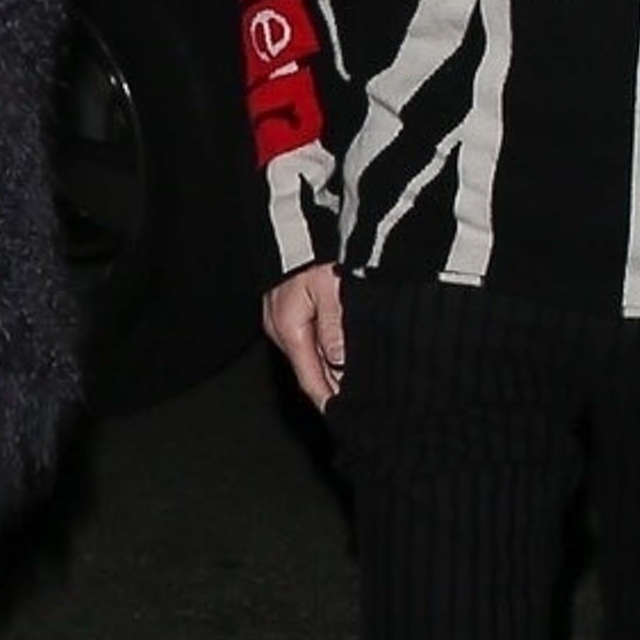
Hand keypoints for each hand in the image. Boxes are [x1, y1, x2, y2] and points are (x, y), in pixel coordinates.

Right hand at [263, 264, 345, 408]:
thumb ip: (335, 325)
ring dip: (331, 370)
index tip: (345, 416)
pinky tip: (343, 357)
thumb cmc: (314, 250)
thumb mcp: (330, 287)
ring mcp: (282, 318)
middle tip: (359, 406)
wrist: (298, 224)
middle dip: (333, 387)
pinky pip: (309, 339)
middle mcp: (280, 327)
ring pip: (311, 355)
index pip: (310, 377)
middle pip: (310, 369)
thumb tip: (339, 362)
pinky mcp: (289, 309)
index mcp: (288, 327)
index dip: (328, 399)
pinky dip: (326, 351)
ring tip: (355, 386)